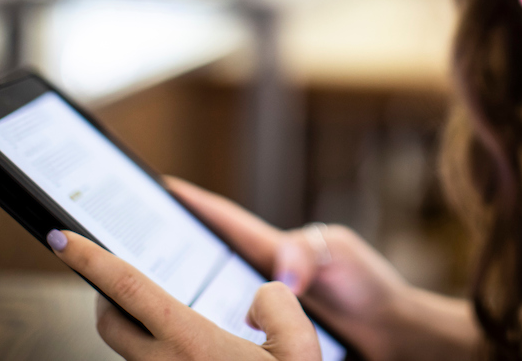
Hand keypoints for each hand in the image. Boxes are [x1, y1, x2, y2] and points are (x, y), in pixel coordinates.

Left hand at [47, 229, 320, 360]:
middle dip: (102, 291)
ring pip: (127, 348)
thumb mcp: (301, 347)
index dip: (88, 258)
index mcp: (192, 343)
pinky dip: (157, 347)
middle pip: (108, 321)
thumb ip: (277, 304)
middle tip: (117, 273)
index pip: (127, 288)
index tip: (60, 237)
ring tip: (161, 310)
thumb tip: (257, 298)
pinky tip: (189, 347)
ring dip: (133, 325)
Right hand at [165, 178, 478, 360]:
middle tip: (132, 242)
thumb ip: (309, 252)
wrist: (390, 331)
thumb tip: (280, 276)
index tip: (161, 185)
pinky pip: (228, 328)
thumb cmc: (368, 287)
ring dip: (180, 292)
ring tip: (141, 291)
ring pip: (210, 295)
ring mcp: (263, 303)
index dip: (194, 203)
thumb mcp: (341, 254)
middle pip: (206, 255)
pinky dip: (206, 328)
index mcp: (274, 247)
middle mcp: (262, 273)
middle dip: (171, 245)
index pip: (227, 220)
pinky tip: (184, 333)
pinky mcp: (268, 335)